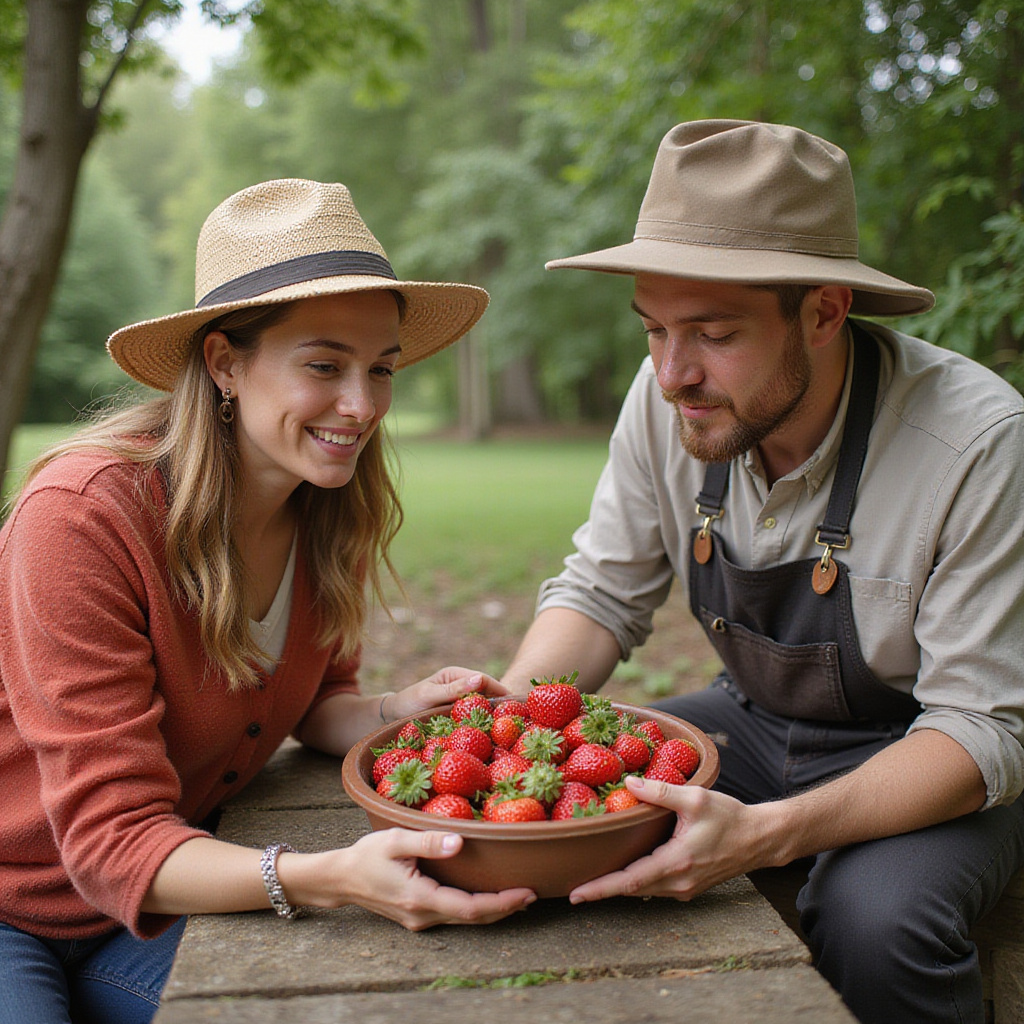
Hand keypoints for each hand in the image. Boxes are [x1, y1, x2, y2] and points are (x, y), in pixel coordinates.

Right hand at [329, 828, 535, 929]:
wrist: (340, 878)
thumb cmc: (367, 854)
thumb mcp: (396, 840)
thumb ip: (429, 841)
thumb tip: (460, 843)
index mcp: (420, 897)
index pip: (470, 907)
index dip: (502, 903)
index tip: (526, 893)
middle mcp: (423, 916)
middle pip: (473, 919)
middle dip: (505, 908)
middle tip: (533, 893)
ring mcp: (420, 920)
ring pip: (465, 920)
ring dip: (493, 910)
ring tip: (519, 895)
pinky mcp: (418, 917)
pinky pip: (454, 916)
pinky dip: (476, 909)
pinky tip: (489, 897)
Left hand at [386, 667, 507, 721]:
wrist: (391, 717)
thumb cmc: (408, 703)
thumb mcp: (429, 695)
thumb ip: (454, 689)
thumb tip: (480, 679)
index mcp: (456, 674)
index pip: (485, 680)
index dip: (501, 690)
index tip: (516, 703)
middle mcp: (461, 684)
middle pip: (488, 693)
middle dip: (502, 704)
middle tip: (519, 718)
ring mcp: (460, 700)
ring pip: (483, 706)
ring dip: (494, 715)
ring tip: (511, 728)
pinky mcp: (458, 714)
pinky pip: (475, 717)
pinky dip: (484, 723)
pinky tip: (494, 734)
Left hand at [568, 775, 760, 902]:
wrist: (760, 838)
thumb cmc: (730, 816)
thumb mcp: (695, 797)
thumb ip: (660, 792)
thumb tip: (628, 783)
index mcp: (676, 862)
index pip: (630, 881)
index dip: (601, 889)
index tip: (576, 894)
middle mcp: (678, 883)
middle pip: (631, 890)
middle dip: (601, 890)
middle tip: (570, 888)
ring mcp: (684, 889)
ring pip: (642, 890)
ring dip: (617, 886)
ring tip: (589, 881)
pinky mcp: (689, 888)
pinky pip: (655, 887)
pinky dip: (635, 882)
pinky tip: (621, 871)